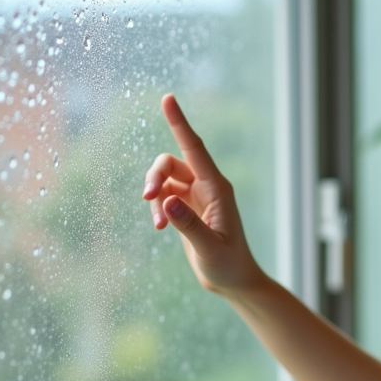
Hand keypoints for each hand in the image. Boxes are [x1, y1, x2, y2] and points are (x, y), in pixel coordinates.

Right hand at [143, 94, 263, 295]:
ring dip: (154, 195)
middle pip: (171, 162)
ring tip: (157, 224)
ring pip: (164, 178)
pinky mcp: (187, 208)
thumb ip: (188, 225)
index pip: (195, 149)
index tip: (168, 99)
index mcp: (217, 188)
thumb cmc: (228, 265)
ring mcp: (196, 196)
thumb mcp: (210, 248)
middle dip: (154, 176)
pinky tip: (160, 227)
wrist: (234, 282)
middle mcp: (207, 186)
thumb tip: (165, 200)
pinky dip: (157, 208)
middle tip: (147, 197)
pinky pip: (164, 195)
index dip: (180, 123)